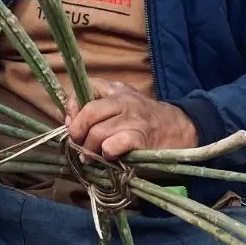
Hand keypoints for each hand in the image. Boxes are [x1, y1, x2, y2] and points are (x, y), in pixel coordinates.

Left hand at [66, 80, 197, 159]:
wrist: (180, 129)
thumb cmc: (144, 120)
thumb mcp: (121, 105)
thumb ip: (95, 109)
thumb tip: (66, 120)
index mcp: (116, 90)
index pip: (87, 88)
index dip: (73, 106)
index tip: (70, 123)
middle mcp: (124, 101)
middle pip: (89, 112)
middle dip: (77, 132)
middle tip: (78, 145)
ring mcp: (133, 119)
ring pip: (98, 132)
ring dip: (90, 149)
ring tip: (92, 156)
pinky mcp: (141, 138)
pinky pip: (114, 144)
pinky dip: (107, 152)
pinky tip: (109, 156)